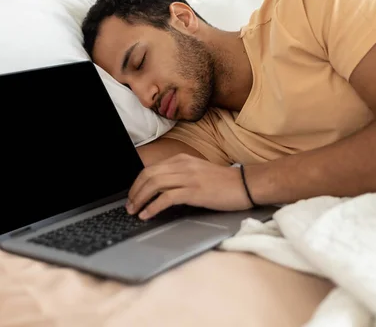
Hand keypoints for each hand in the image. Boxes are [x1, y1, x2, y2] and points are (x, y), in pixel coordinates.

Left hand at [126, 154, 252, 219]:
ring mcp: (188, 177)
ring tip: (134, 211)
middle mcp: (182, 165)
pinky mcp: (194, 191)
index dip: (137, 184)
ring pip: (154, 184)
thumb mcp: (197, 172)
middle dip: (134, 192)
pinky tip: (147, 214)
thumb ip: (179, 176)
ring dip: (140, 199)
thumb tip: (159, 190)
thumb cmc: (223, 182)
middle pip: (148, 175)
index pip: (150, 169)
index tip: (133, 196)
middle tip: (129, 206)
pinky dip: (153, 207)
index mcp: (181, 160)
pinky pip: (166, 197)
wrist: (245, 184)